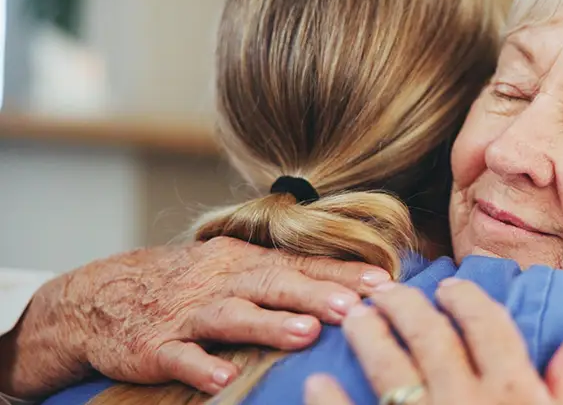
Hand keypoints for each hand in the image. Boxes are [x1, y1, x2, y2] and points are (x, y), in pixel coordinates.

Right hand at [0, 237, 391, 398]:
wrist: (100, 295)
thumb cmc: (189, 284)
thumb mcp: (235, 269)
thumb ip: (285, 275)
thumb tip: (352, 285)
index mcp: (245, 263)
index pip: (301, 265)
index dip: (342, 274)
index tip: (384, 284)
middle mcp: (221, 283)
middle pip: (274, 285)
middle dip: (317, 295)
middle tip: (355, 308)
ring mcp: (186, 314)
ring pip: (231, 316)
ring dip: (269, 325)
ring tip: (305, 335)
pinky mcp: (154, 346)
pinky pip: (178, 356)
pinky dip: (199, 366)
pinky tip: (222, 379)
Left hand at [308, 279, 562, 404]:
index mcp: (514, 392)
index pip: (487, 326)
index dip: (467, 299)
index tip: (450, 287)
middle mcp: (466, 400)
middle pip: (431, 336)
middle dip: (407, 306)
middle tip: (387, 292)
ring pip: (388, 367)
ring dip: (369, 336)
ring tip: (356, 318)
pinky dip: (330, 402)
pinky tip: (317, 382)